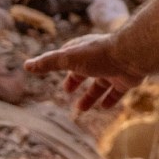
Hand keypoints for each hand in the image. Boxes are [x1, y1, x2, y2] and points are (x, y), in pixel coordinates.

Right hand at [23, 33, 146, 111]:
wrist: (132, 55)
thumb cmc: (98, 54)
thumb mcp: (69, 59)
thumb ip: (49, 63)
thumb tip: (26, 65)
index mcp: (83, 50)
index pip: (69, 55)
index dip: (61, 63)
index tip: (54, 68)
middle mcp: (98, 58)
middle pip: (84, 70)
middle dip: (75, 80)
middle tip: (67, 90)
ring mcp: (113, 69)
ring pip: (99, 84)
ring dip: (90, 95)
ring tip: (81, 108)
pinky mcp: (125, 79)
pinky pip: (116, 92)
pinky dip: (110, 99)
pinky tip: (104, 107)